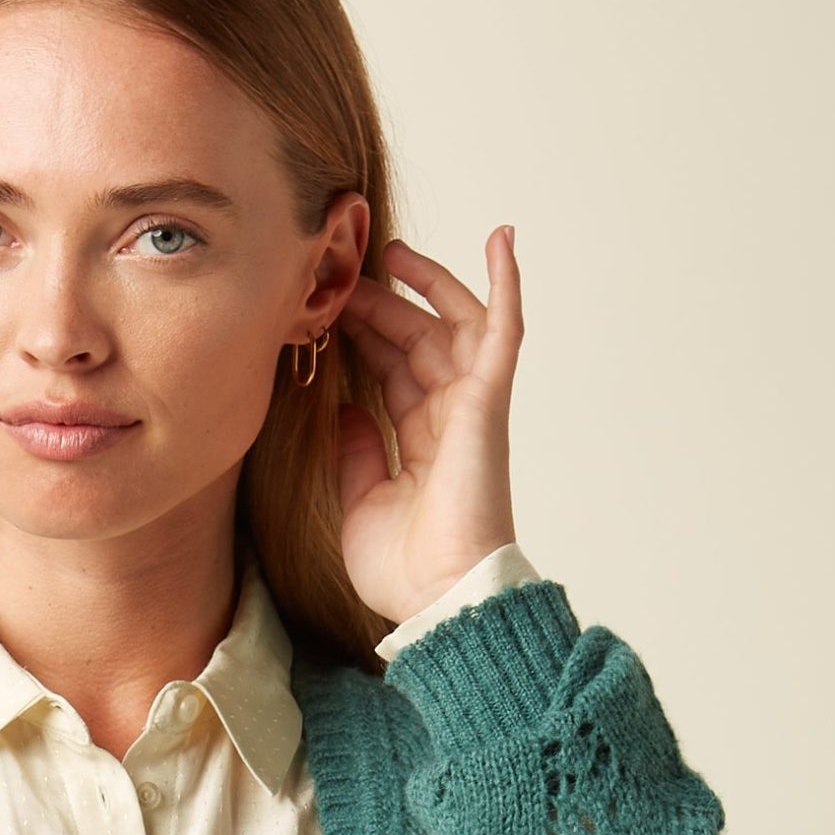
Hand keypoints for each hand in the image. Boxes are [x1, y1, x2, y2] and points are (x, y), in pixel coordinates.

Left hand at [332, 227, 522, 627]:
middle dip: (381, 307)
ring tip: (391, 253)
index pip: (392, 372)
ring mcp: (471, 406)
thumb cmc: (405, 569)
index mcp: (420, 443)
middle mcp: (448, 418)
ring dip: (425, 287)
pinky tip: (501, 238)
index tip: (328, 313)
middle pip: (416, 342)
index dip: (364, 339)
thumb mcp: (360, 501)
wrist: (438, 595)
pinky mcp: (488, 400)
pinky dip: (505, 284)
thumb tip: (347, 406)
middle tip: (344, 278)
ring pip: (451, 326)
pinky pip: (504, 330)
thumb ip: (356, 451)